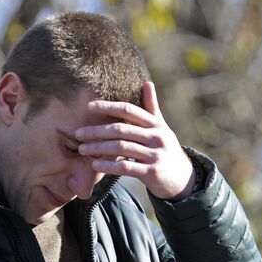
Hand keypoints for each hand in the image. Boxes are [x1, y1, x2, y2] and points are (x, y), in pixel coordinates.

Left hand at [77, 80, 195, 200]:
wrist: (183, 179)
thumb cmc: (166, 150)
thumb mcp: (162, 128)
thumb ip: (152, 107)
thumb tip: (147, 83)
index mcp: (156, 124)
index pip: (129, 110)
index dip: (108, 107)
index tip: (89, 107)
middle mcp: (157, 137)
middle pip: (121, 129)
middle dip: (97, 131)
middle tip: (78, 133)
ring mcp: (155, 155)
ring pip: (121, 147)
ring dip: (98, 148)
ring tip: (83, 149)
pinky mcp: (152, 173)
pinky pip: (126, 167)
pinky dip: (109, 166)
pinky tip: (95, 165)